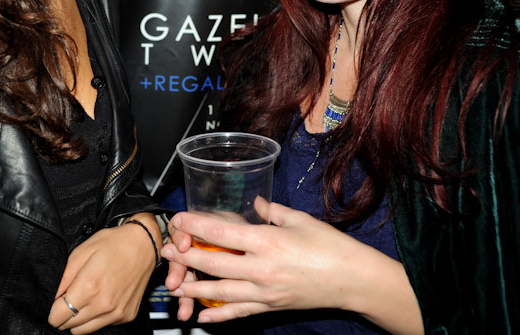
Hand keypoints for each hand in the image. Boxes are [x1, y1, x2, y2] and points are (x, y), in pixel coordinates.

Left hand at [48, 213, 159, 333]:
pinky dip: (97, 316)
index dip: (52, 310)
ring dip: (79, 318)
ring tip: (85, 298)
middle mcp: (103, 304)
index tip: (55, 302)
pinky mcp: (126, 316)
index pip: (57, 316)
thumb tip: (52, 296)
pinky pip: (102, 325)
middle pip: (69, 326)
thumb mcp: (81, 252)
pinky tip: (102, 298)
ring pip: (84, 331)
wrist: (144, 244)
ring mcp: (116, 313)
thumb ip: (63, 277)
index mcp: (89, 287)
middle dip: (64, 314)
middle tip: (71, 296)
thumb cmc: (113, 244)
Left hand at [161, 201, 421, 334]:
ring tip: (176, 285)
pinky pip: (239, 313)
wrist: (353, 279)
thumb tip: (255, 201)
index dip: (196, 225)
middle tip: (166, 252)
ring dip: (195, 288)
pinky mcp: (271, 306)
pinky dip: (219, 317)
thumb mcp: (299, 219)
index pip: (222, 232)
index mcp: (267, 240)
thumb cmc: (330, 246)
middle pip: (213, 263)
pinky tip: (203, 318)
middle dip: (185, 257)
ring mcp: (265, 291)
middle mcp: (261, 267)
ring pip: (221, 291)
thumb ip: (272, 210)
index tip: (179, 220)